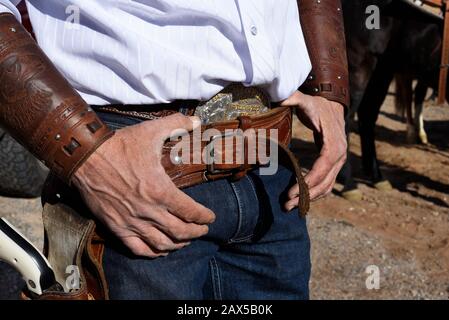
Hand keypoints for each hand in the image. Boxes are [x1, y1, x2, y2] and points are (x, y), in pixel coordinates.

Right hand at [72, 114, 215, 257]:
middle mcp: (149, 210)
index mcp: (160, 190)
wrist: (85, 157)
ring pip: (162, 244)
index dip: (205, 217)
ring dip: (178, 245)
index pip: (191, 212)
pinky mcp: (116, 227)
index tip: (211, 217)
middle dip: (196, 232)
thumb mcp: (150, 131)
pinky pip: (138, 248)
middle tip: (203, 229)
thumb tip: (196, 121)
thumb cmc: (119, 146)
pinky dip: (153, 252)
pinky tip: (161, 249)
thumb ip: (176, 124)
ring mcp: (132, 222)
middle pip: (181, 232)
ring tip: (186, 240)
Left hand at [280, 91, 346, 209]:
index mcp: (334, 142)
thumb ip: (293, 98)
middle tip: (287, 204)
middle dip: (306, 195)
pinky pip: (327, 183)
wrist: (332, 105)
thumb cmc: (316, 105)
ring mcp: (339, 161)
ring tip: (291, 206)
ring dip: (310, 198)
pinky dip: (316, 194)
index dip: (309, 180)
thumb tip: (281, 98)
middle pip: (325, 181)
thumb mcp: (305, 100)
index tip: (293, 191)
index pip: (323, 166)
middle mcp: (340, 154)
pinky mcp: (334, 164)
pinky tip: (301, 200)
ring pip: (327, 185)